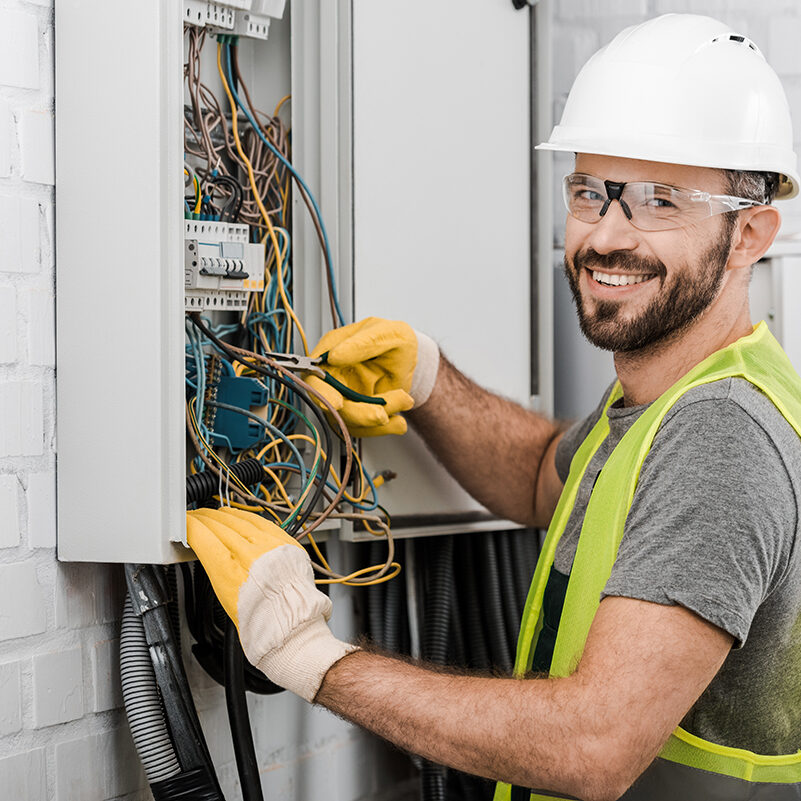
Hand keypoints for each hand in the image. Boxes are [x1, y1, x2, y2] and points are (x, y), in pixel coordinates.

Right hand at [186, 507, 358, 701]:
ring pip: (241, 520)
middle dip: (205, 519)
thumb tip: (208, 550)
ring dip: (224, 516)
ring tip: (214, 514)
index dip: (192, 528)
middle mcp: (251, 556)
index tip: (186, 524)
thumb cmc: (260, 624)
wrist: (292, 628)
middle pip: (221, 526)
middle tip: (196, 517)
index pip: (204, 538)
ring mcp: (271, 548)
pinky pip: (263, 523)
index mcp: (231, 573)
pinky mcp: (286, 544)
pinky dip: (247, 518)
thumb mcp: (225, 598)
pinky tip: (240, 516)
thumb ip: (218, 569)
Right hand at [307, 317, 438, 436]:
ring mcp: (344, 397)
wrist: (410, 360)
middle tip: (381, 414)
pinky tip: (399, 421)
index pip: (314, 377)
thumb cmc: (396, 341)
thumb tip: (334, 355)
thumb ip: (363, 342)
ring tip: (404, 400)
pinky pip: (365, 429)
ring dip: (380, 417)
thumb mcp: (389, 334)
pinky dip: (385, 428)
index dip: (321, 393)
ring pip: (350, 421)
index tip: (338, 403)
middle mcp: (334, 377)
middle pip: (331, 405)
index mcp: (332, 352)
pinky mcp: (358, 412)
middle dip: (357, 414)